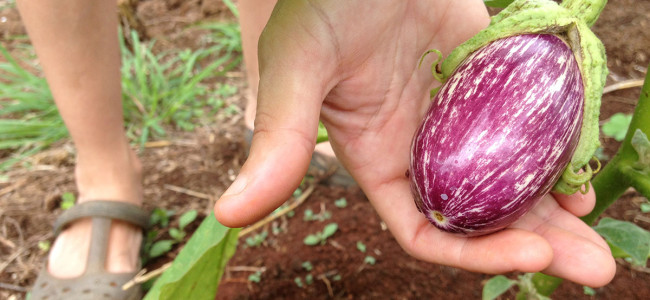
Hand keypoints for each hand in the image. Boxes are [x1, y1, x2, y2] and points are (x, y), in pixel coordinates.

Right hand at [214, 0, 614, 286]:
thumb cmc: (315, 9)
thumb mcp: (297, 72)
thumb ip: (277, 143)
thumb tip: (228, 215)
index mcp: (379, 160)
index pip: (425, 229)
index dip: (474, 253)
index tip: (529, 257)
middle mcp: (423, 148)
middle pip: (482, 216)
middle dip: (535, 246)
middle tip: (596, 270)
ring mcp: (461, 115)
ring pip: (511, 179)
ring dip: (556, 208)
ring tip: (599, 234)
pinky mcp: (492, 78)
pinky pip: (528, 124)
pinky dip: (557, 151)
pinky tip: (582, 172)